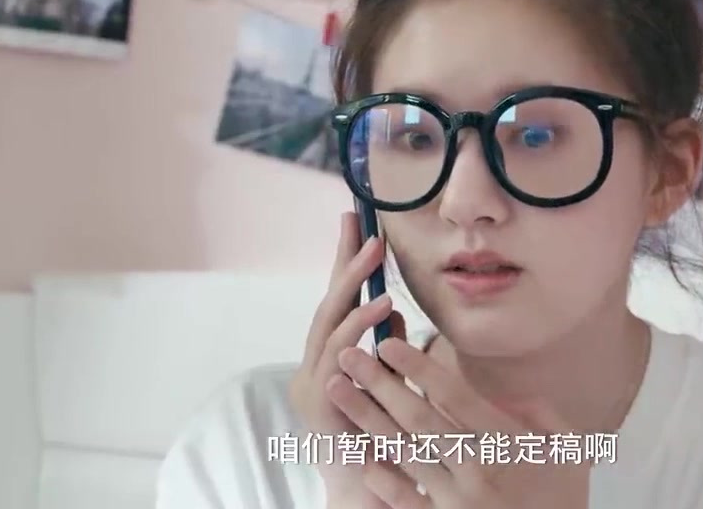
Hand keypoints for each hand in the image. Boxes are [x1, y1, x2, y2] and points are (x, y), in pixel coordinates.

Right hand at [288, 212, 407, 506]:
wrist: (368, 496)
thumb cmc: (384, 446)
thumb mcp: (391, 386)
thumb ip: (387, 350)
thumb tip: (392, 310)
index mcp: (329, 364)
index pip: (336, 305)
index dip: (344, 263)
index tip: (354, 221)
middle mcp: (313, 371)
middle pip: (325, 306)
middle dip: (342, 263)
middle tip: (360, 224)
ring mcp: (310, 387)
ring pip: (328, 326)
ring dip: (352, 287)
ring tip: (374, 254)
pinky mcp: (317, 403)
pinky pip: (339, 356)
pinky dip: (359, 327)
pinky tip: (382, 306)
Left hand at [327, 338, 590, 508]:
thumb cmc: (565, 502)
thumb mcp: (570, 452)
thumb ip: (541, 414)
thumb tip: (505, 395)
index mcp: (507, 444)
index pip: (455, 397)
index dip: (420, 368)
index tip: (389, 344)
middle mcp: (477, 471)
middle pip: (419, 420)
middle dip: (380, 385)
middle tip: (348, 356)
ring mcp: (457, 504)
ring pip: (405, 455)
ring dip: (368, 421)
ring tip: (339, 393)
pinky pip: (408, 502)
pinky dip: (385, 481)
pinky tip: (364, 460)